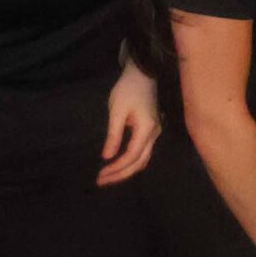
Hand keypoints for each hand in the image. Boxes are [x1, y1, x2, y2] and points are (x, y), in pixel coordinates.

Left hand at [97, 63, 160, 185]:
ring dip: (127, 170)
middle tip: (102, 181)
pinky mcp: (151, 131)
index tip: (101, 175)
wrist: (143, 74)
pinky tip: (120, 165)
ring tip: (109, 176)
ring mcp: (155, 133)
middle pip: (140, 162)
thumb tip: (107, 156)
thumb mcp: (117, 111)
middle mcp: (154, 134)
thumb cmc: (128, 89)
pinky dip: (132, 162)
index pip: (132, 155)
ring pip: (143, 159)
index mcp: (147, 129)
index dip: (117, 167)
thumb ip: (113, 135)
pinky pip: (143, 152)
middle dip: (121, 174)